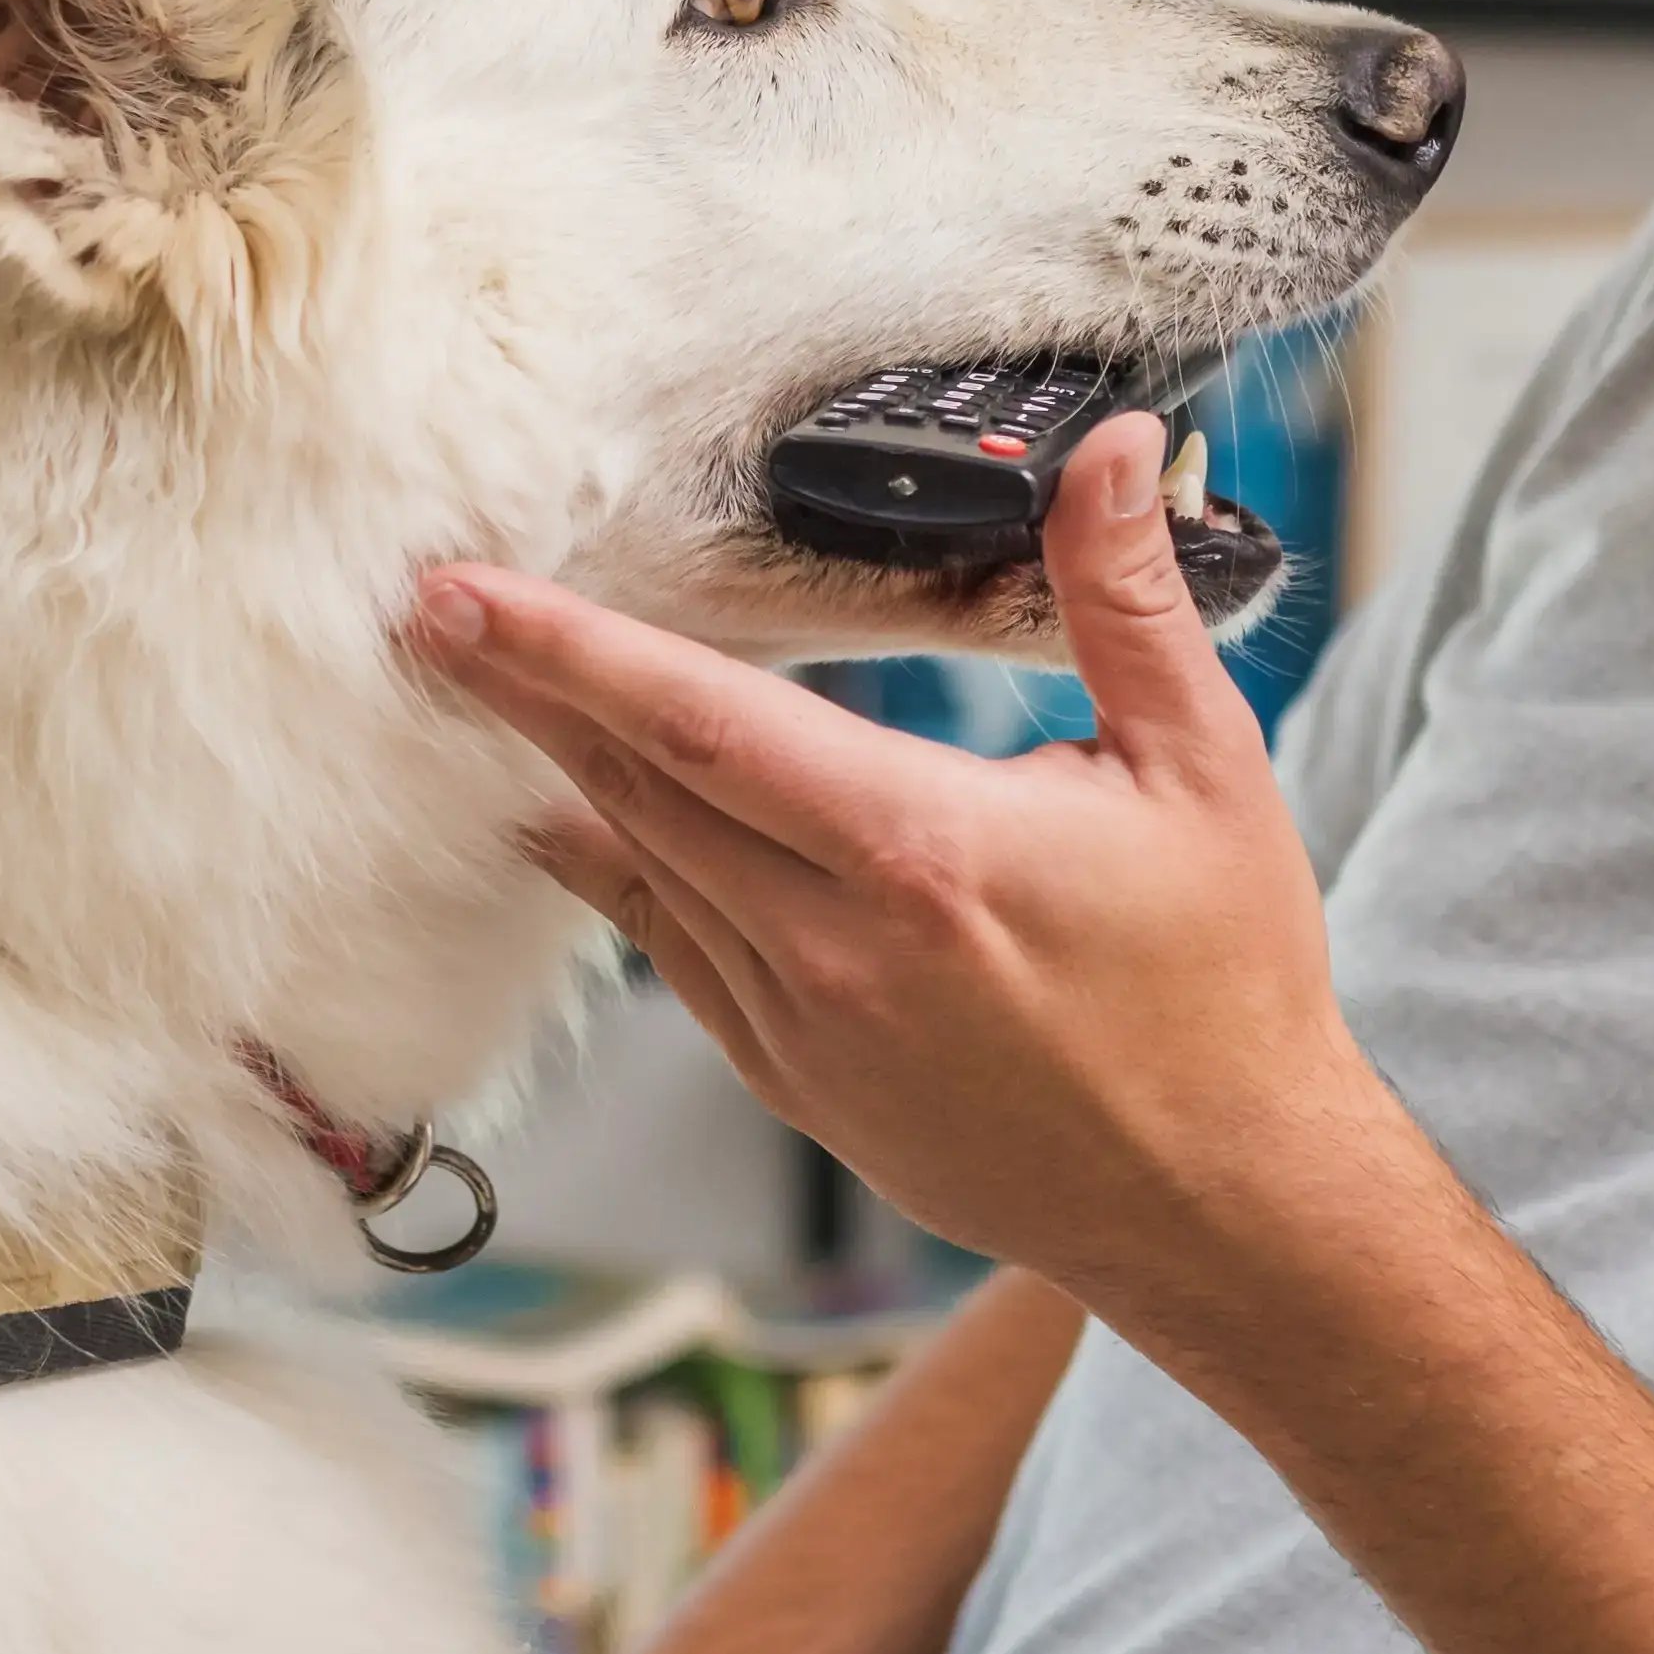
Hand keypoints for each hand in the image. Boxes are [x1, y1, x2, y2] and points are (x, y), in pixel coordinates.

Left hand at [407, 418, 1397, 1292]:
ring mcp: (803, 1030)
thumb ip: (1125, 603)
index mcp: (919, 851)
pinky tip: (575, 824)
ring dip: (561, 779)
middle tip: (429, 616)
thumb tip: (1104, 452)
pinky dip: (621, 879)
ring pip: (645, 874)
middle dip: (525, 694)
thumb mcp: (1203, 770)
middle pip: (634, 790)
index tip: (464, 597)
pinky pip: (679, 959)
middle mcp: (834, 946)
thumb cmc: (1224, 985)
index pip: (699, 724)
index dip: (568, 652)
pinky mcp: (798, 1088)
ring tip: (485, 696)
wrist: (1221, 1201)